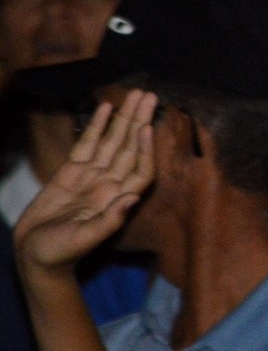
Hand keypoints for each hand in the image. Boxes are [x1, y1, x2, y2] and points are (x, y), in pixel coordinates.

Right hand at [14, 91, 156, 281]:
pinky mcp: (70, 172)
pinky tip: (105, 108)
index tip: (147, 127)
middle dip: (139, 121)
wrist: (34, 254)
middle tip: (149, 95)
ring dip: (123, 118)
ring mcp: (91, 176)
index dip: (145, 149)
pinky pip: (87, 145)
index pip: (139, 169)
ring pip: (111, 141)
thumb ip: (109, 221)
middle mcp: (109, 184)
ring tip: (136, 95)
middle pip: (129, 148)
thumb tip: (132, 200)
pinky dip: (96, 126)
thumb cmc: (60, 253)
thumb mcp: (84, 239)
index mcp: (117, 200)